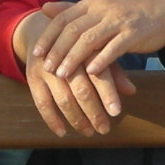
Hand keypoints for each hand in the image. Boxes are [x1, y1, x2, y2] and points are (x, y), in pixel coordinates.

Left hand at [13, 0, 164, 137]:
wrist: (162, 15)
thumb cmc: (126, 17)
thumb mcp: (98, 10)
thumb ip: (72, 11)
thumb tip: (44, 8)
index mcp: (92, 3)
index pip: (63, 18)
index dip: (48, 36)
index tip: (36, 53)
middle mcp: (103, 9)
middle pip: (73, 30)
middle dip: (58, 50)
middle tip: (47, 68)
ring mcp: (119, 20)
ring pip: (90, 39)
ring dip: (74, 58)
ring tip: (63, 74)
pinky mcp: (133, 33)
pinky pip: (114, 47)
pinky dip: (101, 60)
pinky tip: (90, 72)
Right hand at [16, 4, 140, 136]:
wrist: (42, 31)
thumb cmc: (78, 46)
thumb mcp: (97, 51)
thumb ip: (114, 71)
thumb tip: (131, 91)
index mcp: (85, 50)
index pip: (99, 74)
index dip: (108, 94)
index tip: (116, 112)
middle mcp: (65, 59)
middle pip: (81, 90)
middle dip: (94, 113)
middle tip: (104, 129)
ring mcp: (47, 69)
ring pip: (63, 99)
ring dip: (76, 119)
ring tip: (89, 132)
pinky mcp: (32, 78)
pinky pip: (41, 103)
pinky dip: (52, 120)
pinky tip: (63, 132)